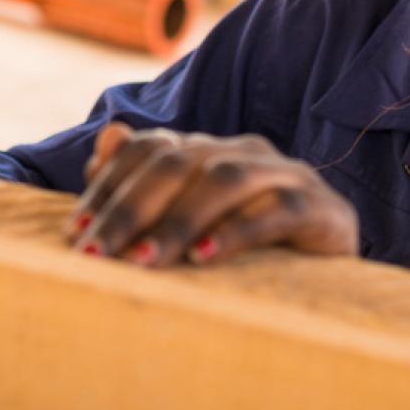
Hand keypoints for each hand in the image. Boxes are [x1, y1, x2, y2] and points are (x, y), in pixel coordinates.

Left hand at [67, 122, 358, 266]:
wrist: (333, 271)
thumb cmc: (250, 248)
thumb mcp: (192, 219)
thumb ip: (146, 179)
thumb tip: (107, 139)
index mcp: (210, 149)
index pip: (149, 150)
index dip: (108, 185)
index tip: (75, 231)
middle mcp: (245, 151)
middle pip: (177, 163)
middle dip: (128, 209)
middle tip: (95, 254)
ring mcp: (286, 174)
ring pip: (223, 181)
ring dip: (176, 222)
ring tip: (141, 260)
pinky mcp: (321, 208)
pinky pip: (276, 212)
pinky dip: (236, 232)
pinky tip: (204, 257)